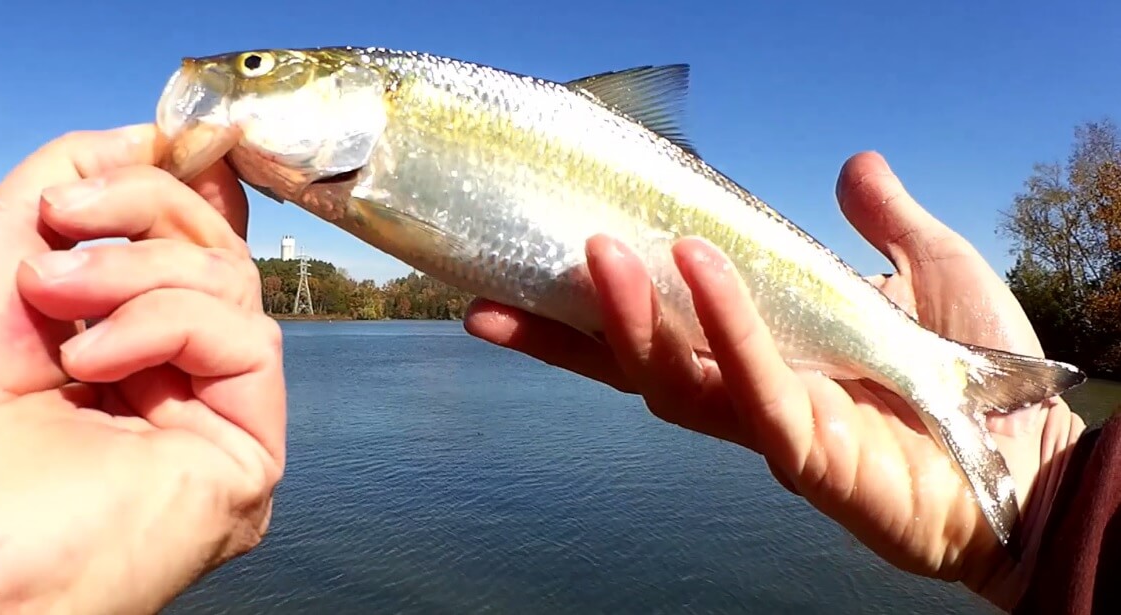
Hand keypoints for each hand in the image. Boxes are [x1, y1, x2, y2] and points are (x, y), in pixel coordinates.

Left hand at [0, 125, 285, 613]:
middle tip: (58, 229)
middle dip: (141, 212)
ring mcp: (210, 416)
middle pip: (216, 247)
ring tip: (54, 299)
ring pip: (235, 286)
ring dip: (137, 270)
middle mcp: (173, 375)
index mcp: (120, 333)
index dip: (176, 183)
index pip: (188, 236)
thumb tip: (163, 135)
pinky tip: (95, 362)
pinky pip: (249, 342)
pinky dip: (168, 325)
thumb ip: (80, 177)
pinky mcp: (247, 454)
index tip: (155, 143)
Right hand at [464, 152, 1082, 609]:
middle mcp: (746, 398)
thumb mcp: (927, 272)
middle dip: (574, 324)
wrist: (1038, 459)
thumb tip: (853, 164)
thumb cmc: (977, 377)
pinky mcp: (812, 456)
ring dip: (635, 316)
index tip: (515, 281)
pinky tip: (700, 271)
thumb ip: (883, 223)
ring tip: (605, 252)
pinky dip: (725, 329)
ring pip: (677, 381)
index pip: (651, 337)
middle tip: (517, 273)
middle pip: (636, 365)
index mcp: (756, 359)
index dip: (581, 316)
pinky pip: (755, 390)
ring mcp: (773, 429)